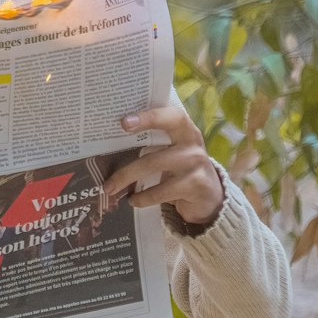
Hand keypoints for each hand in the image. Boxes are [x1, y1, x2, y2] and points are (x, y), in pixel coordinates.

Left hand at [103, 104, 223, 226]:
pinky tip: (133, 200)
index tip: (124, 122)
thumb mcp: (174, 150)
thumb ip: (154, 142)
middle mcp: (192, 144)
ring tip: (110, 189)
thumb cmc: (183, 168)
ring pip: (154, 171)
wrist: (211, 196)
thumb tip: (113, 142)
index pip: (170, 117)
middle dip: (127, 168)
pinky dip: (143, 198)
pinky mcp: (195, 186)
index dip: (148, 117)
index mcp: (185, 129)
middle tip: (106, 179)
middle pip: (154, 153)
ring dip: (128, 181)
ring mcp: (195, 165)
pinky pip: (161, 192)